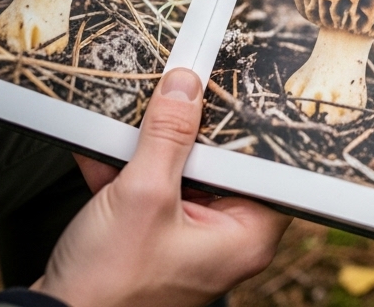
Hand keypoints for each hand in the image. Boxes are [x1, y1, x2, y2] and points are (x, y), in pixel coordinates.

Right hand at [36, 69, 288, 306]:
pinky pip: (152, 187)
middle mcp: (224, 238)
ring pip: (182, 169)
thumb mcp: (142, 195)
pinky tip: (107, 144)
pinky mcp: (155, 237)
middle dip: (192, 126)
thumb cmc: (106, 288)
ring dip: (153, 143)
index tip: (231, 89)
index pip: (267, 163)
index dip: (250, 123)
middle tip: (180, 90)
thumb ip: (167, 135)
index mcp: (245, 234)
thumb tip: (185, 86)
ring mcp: (189, 238)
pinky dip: (130, 166)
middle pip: (222, 161)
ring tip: (140, 112)